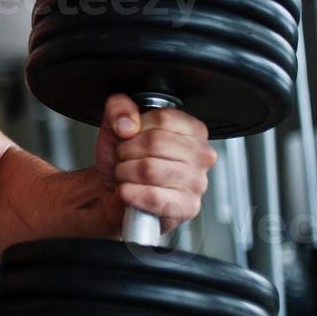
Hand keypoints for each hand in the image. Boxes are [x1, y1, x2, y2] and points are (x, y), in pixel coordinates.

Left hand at [95, 93, 217, 233]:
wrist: (115, 192)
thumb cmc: (124, 160)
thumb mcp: (115, 125)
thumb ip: (119, 108)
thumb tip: (128, 123)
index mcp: (192, 130)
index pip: (162, 118)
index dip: (136, 128)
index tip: (131, 137)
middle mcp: (201, 155)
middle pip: (154, 142)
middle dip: (127, 151)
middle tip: (126, 159)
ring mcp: (197, 182)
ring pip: (149, 169)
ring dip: (125, 172)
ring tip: (127, 174)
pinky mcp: (186, 207)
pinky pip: (150, 196)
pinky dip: (129, 193)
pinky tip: (130, 191)